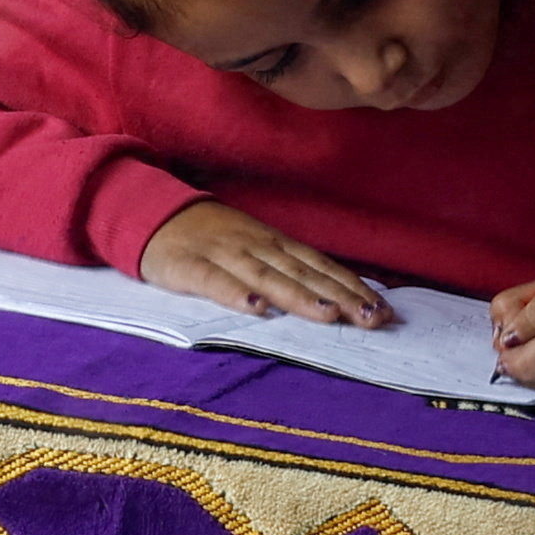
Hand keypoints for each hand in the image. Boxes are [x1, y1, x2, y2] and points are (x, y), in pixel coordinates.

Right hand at [137, 200, 393, 328]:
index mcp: (273, 243)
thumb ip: (287, 267)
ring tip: (329, 315)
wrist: (151, 215)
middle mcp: (255, 245)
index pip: (320, 266)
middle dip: (340, 297)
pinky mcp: (187, 266)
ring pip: (266, 277)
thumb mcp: (254, 245)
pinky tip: (256, 308)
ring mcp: (222, 254)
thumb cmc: (209, 237)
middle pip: (302, 273)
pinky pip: (213, 281)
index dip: (352, 287)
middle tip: (373, 319)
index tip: (383, 310)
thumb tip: (335, 294)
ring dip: (299, 297)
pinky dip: (235, 293)